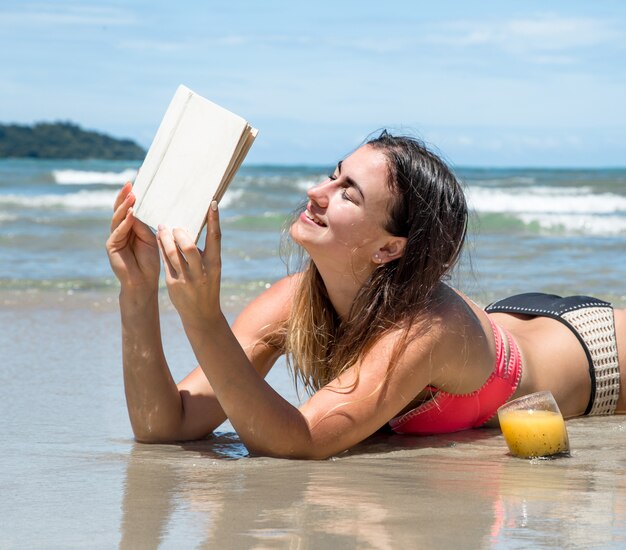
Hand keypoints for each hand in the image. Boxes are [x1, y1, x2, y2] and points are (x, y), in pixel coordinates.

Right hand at [106, 182, 159, 288]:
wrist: (143, 283)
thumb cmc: (149, 261)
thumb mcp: (151, 239)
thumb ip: (144, 225)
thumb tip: (138, 209)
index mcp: (131, 226)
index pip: (131, 206)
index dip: (133, 194)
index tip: (139, 179)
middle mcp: (121, 229)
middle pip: (121, 208)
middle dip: (125, 195)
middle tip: (131, 182)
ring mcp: (115, 237)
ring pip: (118, 217)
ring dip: (125, 206)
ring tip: (131, 195)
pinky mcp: (112, 246)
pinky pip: (118, 232)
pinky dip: (124, 223)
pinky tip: (129, 215)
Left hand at [156, 201, 222, 330]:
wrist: (201, 315)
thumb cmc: (208, 286)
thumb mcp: (212, 270)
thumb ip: (204, 253)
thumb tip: (192, 230)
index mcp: (215, 265)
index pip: (215, 238)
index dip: (214, 220)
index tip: (211, 204)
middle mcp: (201, 271)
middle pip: (189, 246)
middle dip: (180, 233)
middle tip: (175, 225)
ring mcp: (186, 278)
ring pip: (172, 253)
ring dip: (165, 238)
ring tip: (162, 227)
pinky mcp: (173, 283)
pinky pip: (165, 261)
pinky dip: (161, 247)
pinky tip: (158, 238)